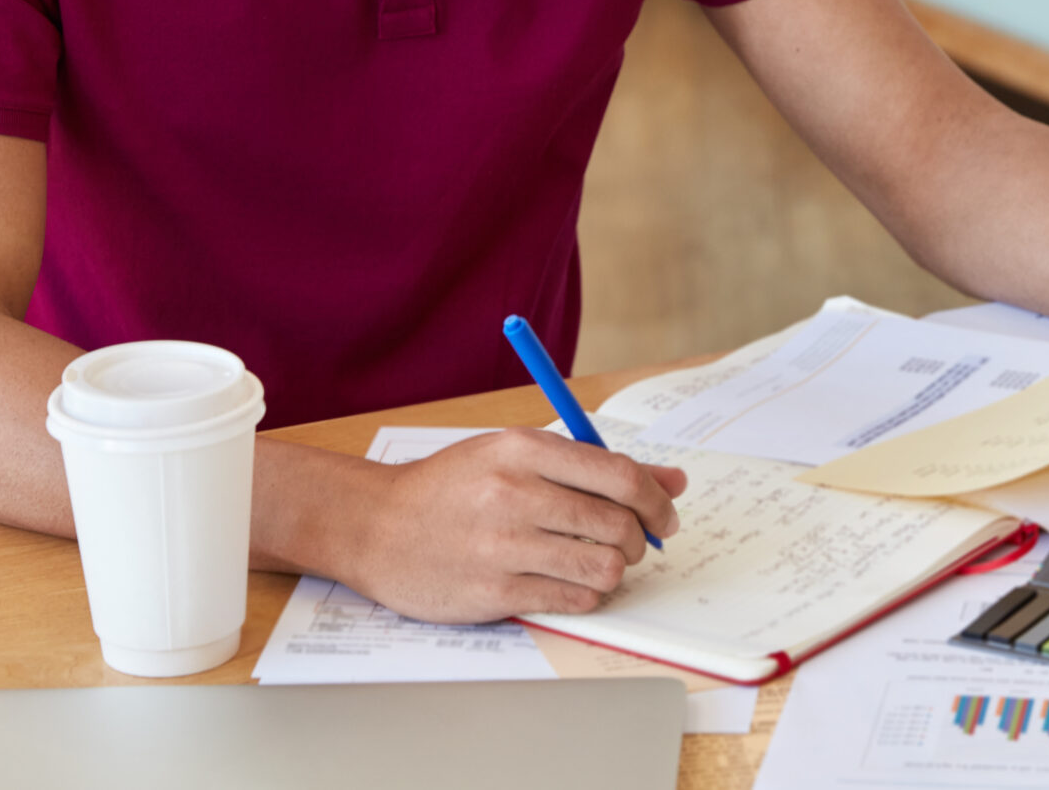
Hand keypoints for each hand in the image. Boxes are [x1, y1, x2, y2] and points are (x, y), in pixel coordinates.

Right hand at [341, 427, 686, 622]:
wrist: (374, 526)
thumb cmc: (450, 488)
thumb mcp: (514, 456)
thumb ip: (593, 466)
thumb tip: (673, 481)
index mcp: (523, 449)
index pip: (619, 474)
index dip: (656, 499)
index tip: (665, 516)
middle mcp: (514, 493)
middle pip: (616, 523)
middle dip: (638, 539)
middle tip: (630, 544)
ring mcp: (503, 545)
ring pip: (602, 566)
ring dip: (614, 570)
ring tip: (599, 564)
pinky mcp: (493, 592)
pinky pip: (572, 599)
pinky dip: (585, 595)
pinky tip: (569, 583)